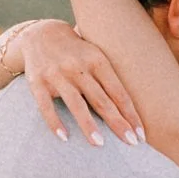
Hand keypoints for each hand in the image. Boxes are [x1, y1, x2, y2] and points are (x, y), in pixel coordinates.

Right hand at [18, 21, 144, 147]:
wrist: (40, 34)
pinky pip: (46, 106)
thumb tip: (134, 110)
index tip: (141, 134)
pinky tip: (64, 138)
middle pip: (101, 100)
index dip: (130, 114)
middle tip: (131, 143)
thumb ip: (111, 79)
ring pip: (76, 104)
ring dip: (88, 125)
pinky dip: (55, 122)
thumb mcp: (96, 56)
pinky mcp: (37, 83)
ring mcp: (57, 75)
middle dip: (117, 122)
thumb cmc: (77, 52)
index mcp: (97, 61)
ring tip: (100, 144)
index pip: (118, 92)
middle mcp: (78, 67)